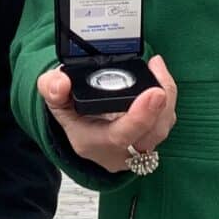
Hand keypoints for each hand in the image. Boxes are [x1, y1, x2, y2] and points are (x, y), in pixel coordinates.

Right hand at [36, 55, 177, 174]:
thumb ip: (51, 88)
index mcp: (92, 143)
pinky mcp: (149, 139)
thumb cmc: (70, 113)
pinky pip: (164, 123)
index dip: (140, 116)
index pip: (120, 137)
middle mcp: (118, 152)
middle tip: (157, 68)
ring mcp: (136, 149)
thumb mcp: (53, 99)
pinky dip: (166, 100)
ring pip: (162, 128)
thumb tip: (61, 83)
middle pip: (150, 134)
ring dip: (166, 97)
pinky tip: (159, 77)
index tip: (154, 93)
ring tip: (156, 66)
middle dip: (160, 102)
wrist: (80, 127)